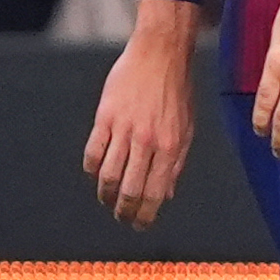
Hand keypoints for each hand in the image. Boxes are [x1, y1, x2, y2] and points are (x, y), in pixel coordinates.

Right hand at [85, 0, 198, 226]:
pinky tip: (95, 174)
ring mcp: (124, 129)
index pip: (155, 191)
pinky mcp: (105, 117)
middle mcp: (147, 141)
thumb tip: (165, 195)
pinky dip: (92, 169)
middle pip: (129, 189)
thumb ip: (176, 163)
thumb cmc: (177, 92)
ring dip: (105, 194)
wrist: (160, 55)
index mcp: (171, 146)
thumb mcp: (187, 128)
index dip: (145, 214)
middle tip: (121, 219)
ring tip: (107, 200)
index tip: (140, 225)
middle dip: (124, 211)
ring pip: (108, 175)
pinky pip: (93, 152)